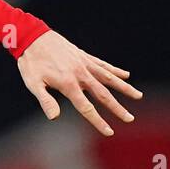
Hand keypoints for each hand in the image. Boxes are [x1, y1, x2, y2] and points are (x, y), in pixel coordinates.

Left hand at [17, 30, 141, 136]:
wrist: (32, 37)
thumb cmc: (30, 63)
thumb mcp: (33, 83)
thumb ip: (45, 100)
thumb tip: (54, 117)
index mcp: (68, 84)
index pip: (86, 107)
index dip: (98, 121)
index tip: (109, 132)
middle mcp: (80, 74)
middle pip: (103, 95)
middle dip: (117, 108)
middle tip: (130, 119)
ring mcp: (84, 64)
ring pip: (109, 78)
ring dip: (124, 88)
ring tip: (138, 96)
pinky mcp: (84, 56)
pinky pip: (103, 64)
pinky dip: (115, 70)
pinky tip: (126, 74)